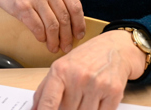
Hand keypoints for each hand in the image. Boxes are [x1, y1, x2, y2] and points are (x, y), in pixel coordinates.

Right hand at [0, 0, 84, 52]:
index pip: (75, 5)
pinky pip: (37, 28)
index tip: (79, 34)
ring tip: (53, 47)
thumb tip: (72, 20)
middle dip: (67, 36)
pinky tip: (41, 39)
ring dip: (54, 40)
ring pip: (52, 25)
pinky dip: (41, 37)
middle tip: (66, 46)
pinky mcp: (22, 6)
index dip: (79, 23)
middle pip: (64, 18)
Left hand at [32, 30, 147, 109]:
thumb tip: (35, 109)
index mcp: (60, 70)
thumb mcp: (61, 67)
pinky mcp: (113, 91)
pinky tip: (98, 97)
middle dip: (69, 108)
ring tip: (86, 94)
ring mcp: (97, 84)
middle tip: (75, 96)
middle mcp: (78, 76)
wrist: (115, 48)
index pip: (48, 101)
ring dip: (84, 109)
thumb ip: (45, 89)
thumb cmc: (86, 58)